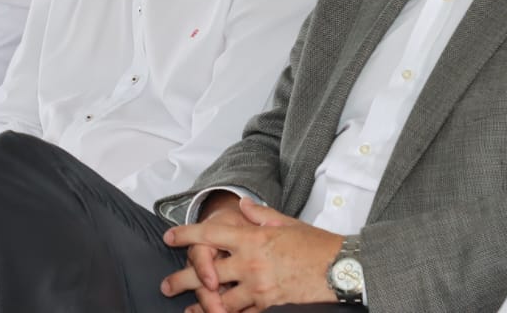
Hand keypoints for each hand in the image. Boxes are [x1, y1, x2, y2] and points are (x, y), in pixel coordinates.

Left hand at [162, 198, 340, 312]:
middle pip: (207, 273)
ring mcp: (258, 287)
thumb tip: (242, 205)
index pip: (209, 234)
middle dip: (183, 279)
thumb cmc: (315, 243)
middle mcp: (249, 263)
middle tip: (166, 285)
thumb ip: (259, 214)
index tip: (169, 237)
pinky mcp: (269, 305)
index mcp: (251, 237)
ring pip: (220, 300)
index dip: (186, 235)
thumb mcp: (285, 222)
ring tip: (188, 309)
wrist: (340, 268)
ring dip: (202, 304)